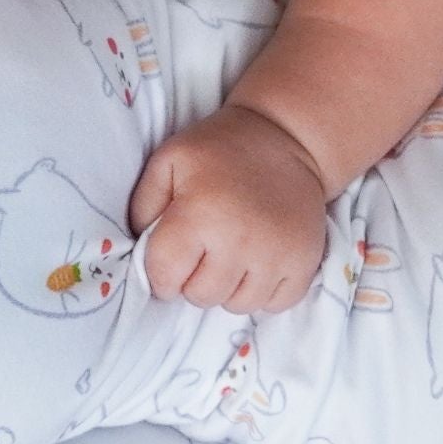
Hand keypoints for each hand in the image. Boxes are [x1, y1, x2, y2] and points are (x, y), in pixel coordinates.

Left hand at [131, 105, 333, 314]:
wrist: (286, 137)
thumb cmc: (219, 151)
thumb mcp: (168, 161)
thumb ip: (143, 207)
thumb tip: (138, 250)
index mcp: (199, 215)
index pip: (165, 277)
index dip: (160, 274)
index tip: (170, 259)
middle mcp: (240, 241)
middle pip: (200, 297)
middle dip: (193, 281)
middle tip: (202, 253)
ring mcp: (276, 256)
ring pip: (237, 306)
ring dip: (227, 288)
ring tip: (230, 256)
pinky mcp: (304, 263)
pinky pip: (274, 304)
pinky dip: (262, 291)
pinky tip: (257, 263)